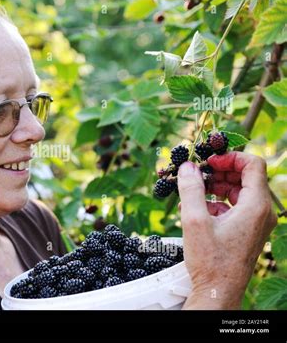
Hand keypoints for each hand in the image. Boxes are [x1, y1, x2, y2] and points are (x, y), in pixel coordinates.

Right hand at [177, 152, 276, 308]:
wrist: (217, 291)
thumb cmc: (210, 260)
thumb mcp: (194, 220)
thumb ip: (191, 189)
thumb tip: (187, 166)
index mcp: (256, 206)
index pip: (253, 165)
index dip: (230, 157)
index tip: (208, 161)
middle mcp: (262, 213)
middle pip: (245, 177)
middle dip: (219, 171)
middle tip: (196, 173)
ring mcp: (256, 223)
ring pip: (239, 191)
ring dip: (216, 186)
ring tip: (192, 190)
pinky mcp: (248, 231)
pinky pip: (236, 206)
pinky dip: (217, 202)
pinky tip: (197, 208)